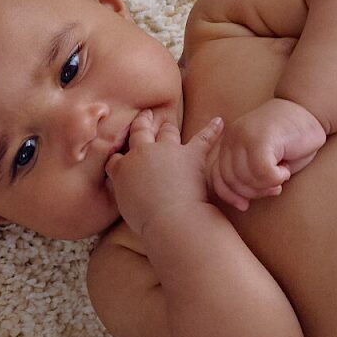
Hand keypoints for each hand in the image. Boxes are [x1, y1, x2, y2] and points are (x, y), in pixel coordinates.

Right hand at [105, 110, 222, 241]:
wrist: (170, 219)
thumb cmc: (146, 221)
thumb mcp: (125, 207)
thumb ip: (126, 191)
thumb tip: (130, 188)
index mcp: (123, 168)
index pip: (117, 158)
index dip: (120, 157)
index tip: (122, 155)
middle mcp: (143, 153)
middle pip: (140, 132)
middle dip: (142, 123)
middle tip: (144, 116)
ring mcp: (168, 151)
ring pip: (167, 132)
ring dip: (168, 128)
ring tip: (168, 123)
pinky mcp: (192, 155)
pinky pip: (204, 138)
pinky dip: (212, 129)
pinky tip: (219, 121)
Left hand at [206, 97, 326, 211]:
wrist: (310, 109)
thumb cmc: (290, 138)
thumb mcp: (263, 159)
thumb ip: (248, 174)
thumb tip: (242, 200)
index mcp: (229, 142)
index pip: (217, 177)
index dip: (230, 196)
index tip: (245, 206)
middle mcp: (233, 137)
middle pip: (231, 180)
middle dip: (253, 193)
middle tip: (273, 188)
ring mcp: (245, 135)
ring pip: (246, 177)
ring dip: (266, 185)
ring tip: (281, 176)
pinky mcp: (262, 137)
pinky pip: (262, 171)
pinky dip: (275, 178)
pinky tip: (285, 171)